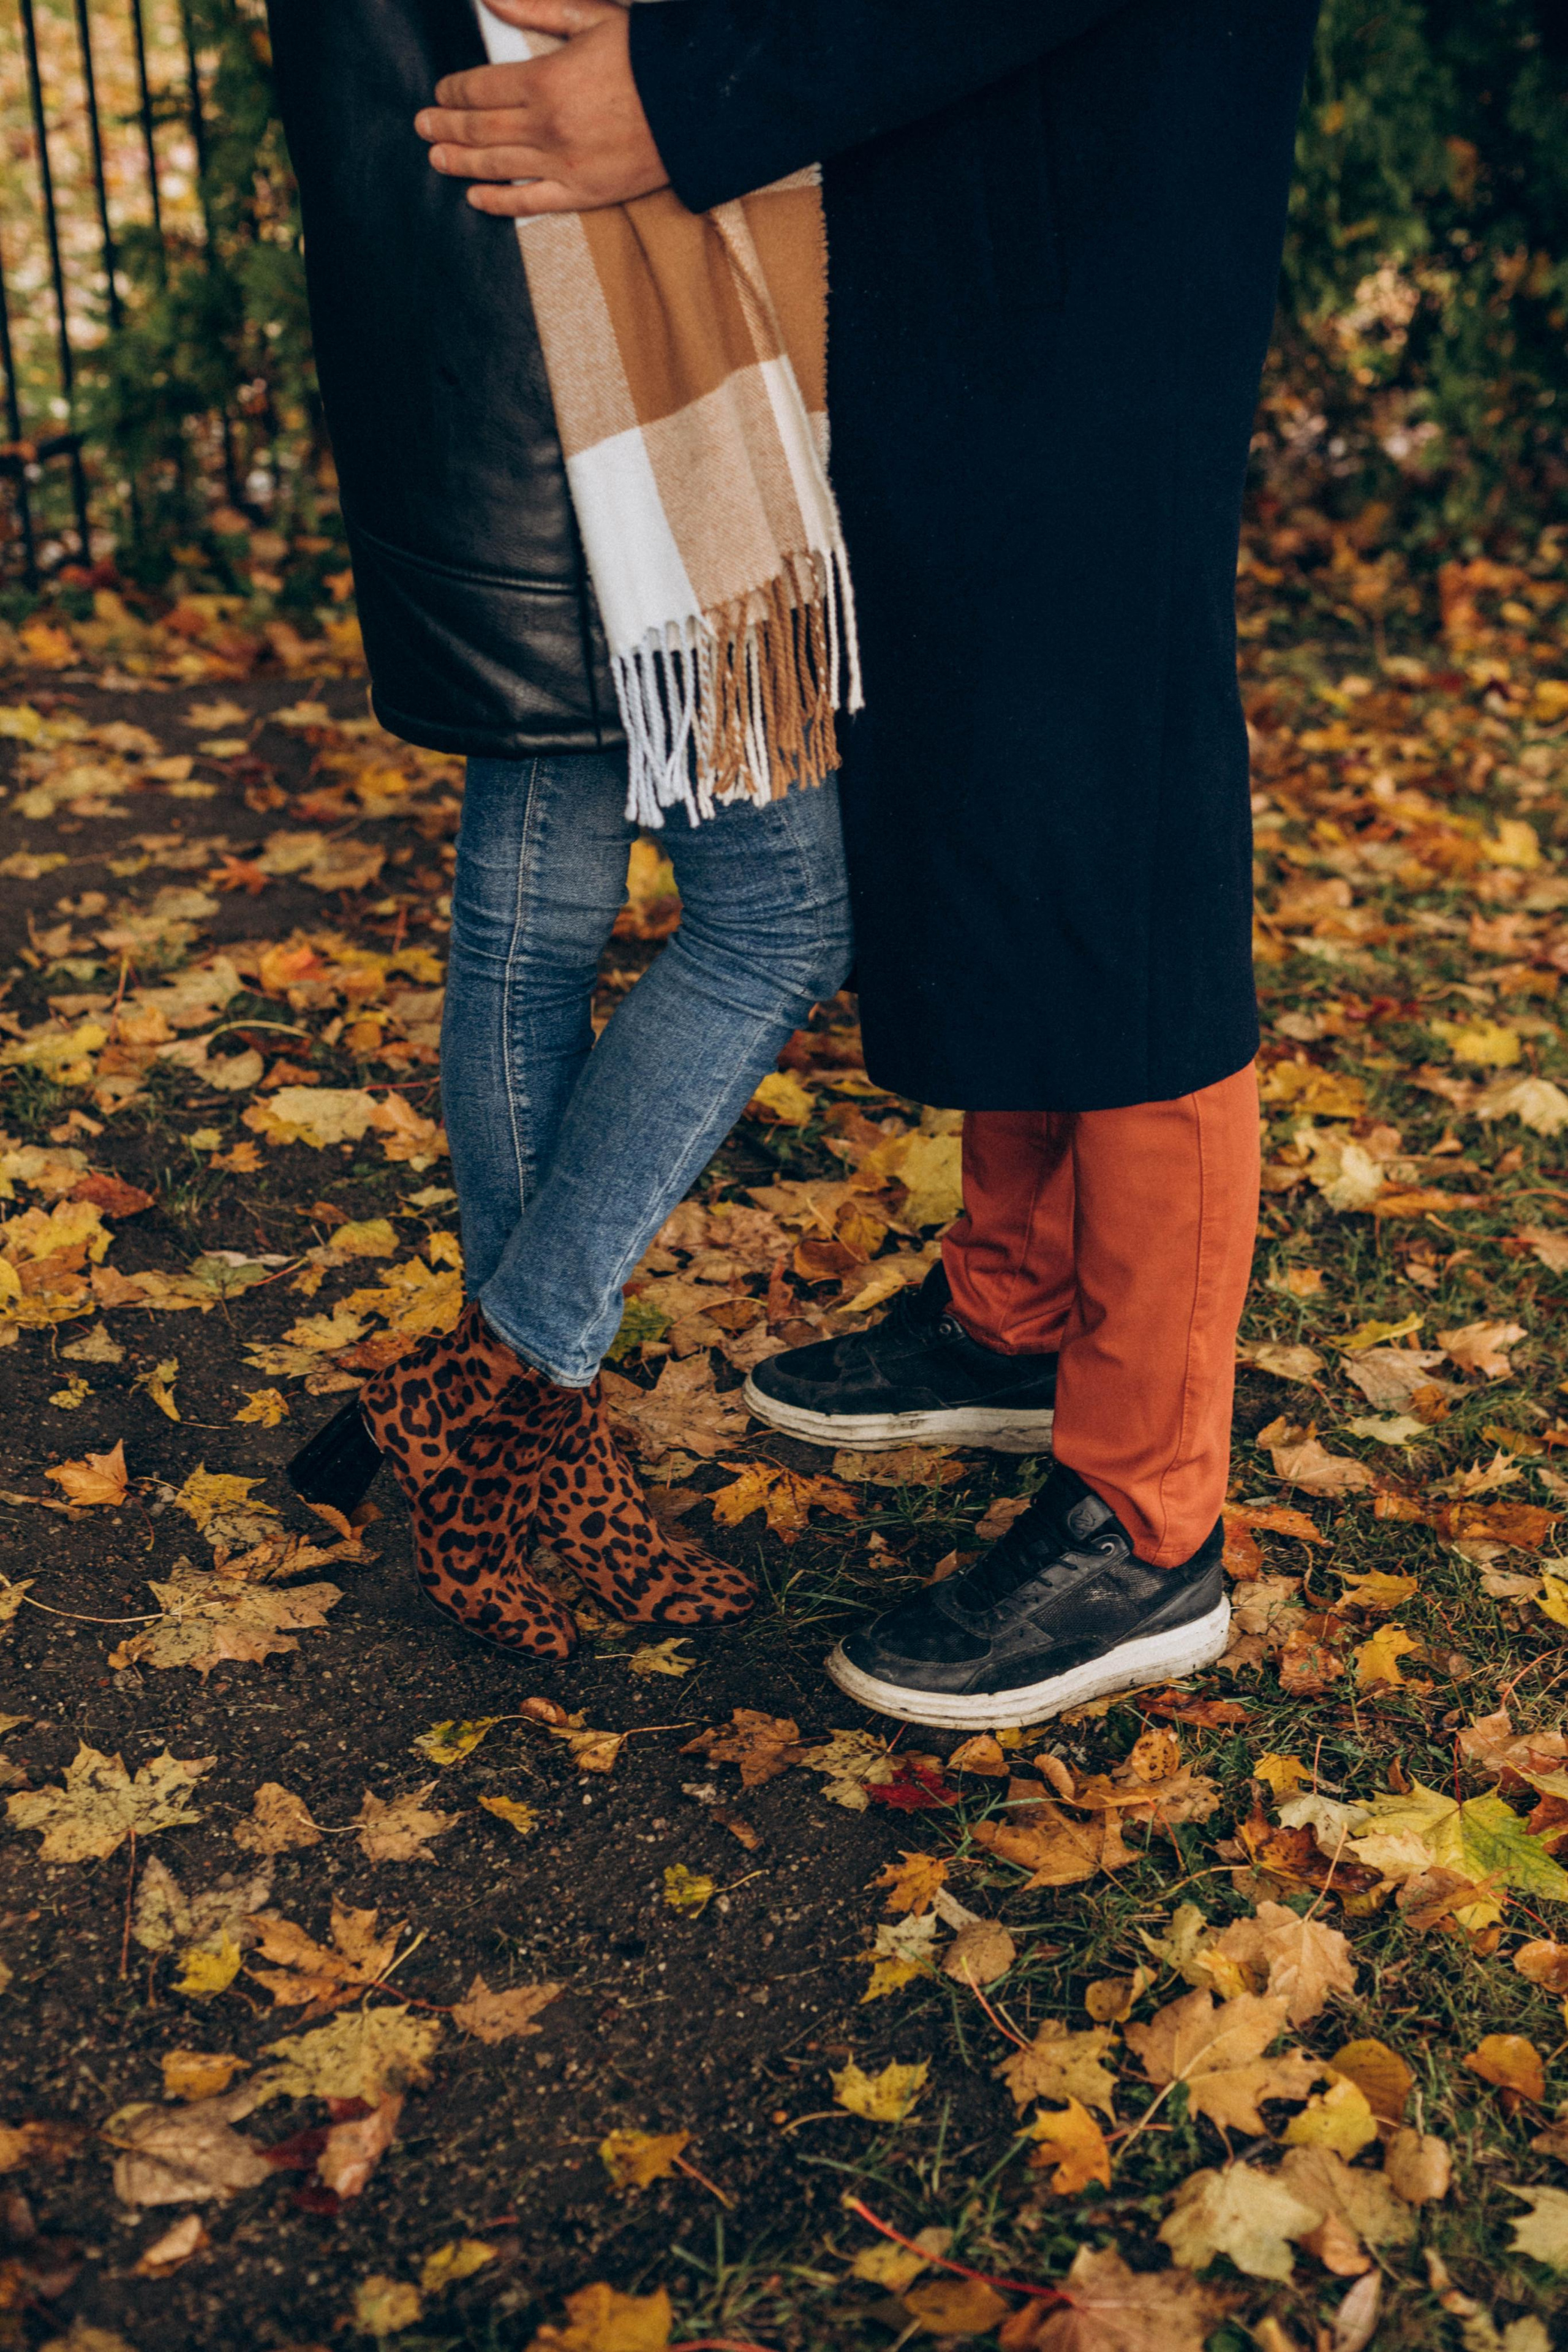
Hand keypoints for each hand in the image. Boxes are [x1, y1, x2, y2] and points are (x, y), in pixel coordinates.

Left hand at [415, 0, 670, 215]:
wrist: (698, 105)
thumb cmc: (647, 57)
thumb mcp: (591, 17)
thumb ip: (535, 8)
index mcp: (543, 80)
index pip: (479, 88)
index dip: (453, 90)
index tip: (441, 90)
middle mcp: (546, 127)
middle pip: (478, 128)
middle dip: (445, 126)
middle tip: (424, 126)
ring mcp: (562, 164)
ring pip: (495, 166)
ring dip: (460, 163)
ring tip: (437, 159)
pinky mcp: (583, 192)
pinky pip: (529, 202)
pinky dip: (498, 201)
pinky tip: (477, 198)